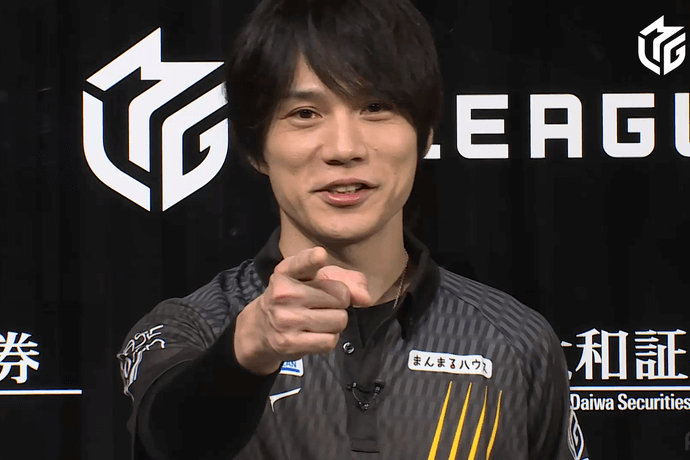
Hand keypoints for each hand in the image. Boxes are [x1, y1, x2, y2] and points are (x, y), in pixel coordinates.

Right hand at [234, 246, 371, 374]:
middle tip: (321, 305)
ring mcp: (285, 319)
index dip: (312, 259)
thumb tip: (366, 298)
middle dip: (339, 303)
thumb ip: (345, 280)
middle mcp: (283, 293)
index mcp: (287, 271)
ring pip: (339, 320)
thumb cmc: (296, 297)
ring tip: (318, 320)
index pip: (301, 263)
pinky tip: (314, 334)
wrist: (262, 328)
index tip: (320, 255)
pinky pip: (330, 340)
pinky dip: (329, 339)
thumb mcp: (314, 280)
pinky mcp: (289, 343)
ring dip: (336, 322)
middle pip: (340, 296)